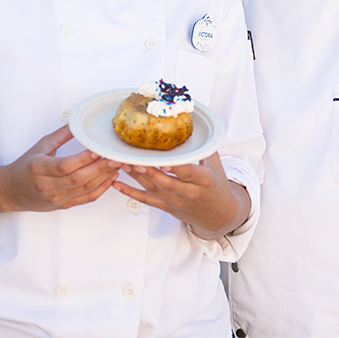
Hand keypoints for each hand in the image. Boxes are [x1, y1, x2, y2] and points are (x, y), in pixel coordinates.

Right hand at [0, 126, 120, 212]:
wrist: (10, 191)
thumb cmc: (24, 167)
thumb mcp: (40, 146)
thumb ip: (61, 135)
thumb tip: (78, 122)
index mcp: (38, 168)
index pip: (65, 165)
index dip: (83, 158)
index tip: (98, 150)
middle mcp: (47, 186)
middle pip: (78, 178)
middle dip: (100, 167)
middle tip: (115, 157)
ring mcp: (55, 198)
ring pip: (85, 189)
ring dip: (104, 177)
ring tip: (117, 165)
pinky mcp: (62, 205)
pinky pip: (86, 199)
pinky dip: (101, 189)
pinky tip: (110, 178)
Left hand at [113, 153, 249, 239]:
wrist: (219, 215)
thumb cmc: (217, 187)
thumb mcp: (216, 165)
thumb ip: (205, 146)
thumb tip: (198, 124)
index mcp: (203, 180)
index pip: (188, 172)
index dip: (174, 167)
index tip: (162, 160)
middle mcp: (189, 193)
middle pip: (166, 182)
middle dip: (148, 171)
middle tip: (133, 159)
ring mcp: (177, 202)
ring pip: (154, 189)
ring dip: (136, 177)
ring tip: (122, 164)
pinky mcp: (168, 207)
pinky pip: (147, 200)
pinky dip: (131, 193)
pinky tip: (118, 185)